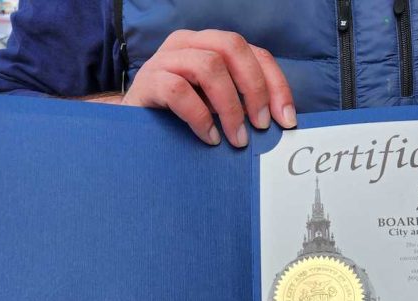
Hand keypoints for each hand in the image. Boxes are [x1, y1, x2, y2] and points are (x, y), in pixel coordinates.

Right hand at [90, 30, 295, 146]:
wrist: (130, 132)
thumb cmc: (179, 121)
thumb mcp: (216, 106)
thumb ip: (242, 102)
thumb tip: (281, 122)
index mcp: (210, 46)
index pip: (253, 52)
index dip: (275, 84)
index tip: (286, 120)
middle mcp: (187, 44)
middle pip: (232, 47)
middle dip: (255, 88)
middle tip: (261, 126)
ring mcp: (165, 59)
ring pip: (209, 66)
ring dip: (229, 107)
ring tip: (236, 139)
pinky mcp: (147, 81)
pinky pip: (179, 90)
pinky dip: (200, 117)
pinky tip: (209, 137)